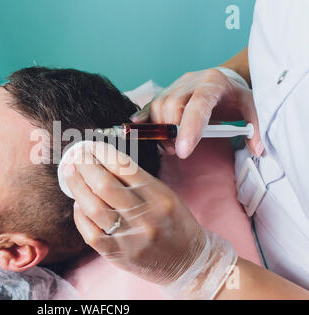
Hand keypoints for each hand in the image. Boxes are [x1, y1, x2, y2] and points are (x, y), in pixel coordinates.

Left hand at [63, 141, 204, 283]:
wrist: (187, 261)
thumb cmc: (174, 223)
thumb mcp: (165, 195)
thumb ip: (137, 180)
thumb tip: (102, 159)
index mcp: (159, 196)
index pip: (125, 167)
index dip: (103, 153)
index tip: (91, 146)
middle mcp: (145, 216)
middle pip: (104, 185)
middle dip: (85, 166)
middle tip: (76, 155)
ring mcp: (130, 237)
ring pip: (94, 207)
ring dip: (77, 186)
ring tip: (70, 172)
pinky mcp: (118, 254)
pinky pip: (90, 232)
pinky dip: (80, 215)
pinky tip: (78, 203)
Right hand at [130, 68, 262, 157]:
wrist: (223, 79)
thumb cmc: (235, 96)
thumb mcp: (252, 107)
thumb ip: (256, 127)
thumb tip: (257, 149)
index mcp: (213, 83)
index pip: (198, 105)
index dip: (188, 128)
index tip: (182, 151)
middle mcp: (190, 81)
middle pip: (171, 105)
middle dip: (170, 132)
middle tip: (177, 150)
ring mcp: (175, 85)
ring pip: (158, 105)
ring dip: (159, 130)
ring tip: (170, 145)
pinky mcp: (165, 92)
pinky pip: (149, 104)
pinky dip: (143, 118)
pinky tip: (141, 129)